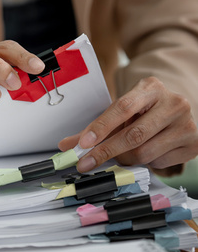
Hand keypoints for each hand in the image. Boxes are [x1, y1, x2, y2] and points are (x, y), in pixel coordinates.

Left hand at [59, 77, 197, 174]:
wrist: (179, 110)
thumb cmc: (146, 110)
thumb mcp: (123, 111)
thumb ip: (96, 127)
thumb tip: (66, 145)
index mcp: (151, 87)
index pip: (122, 108)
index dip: (101, 127)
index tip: (83, 144)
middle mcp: (174, 103)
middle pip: (134, 135)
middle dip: (106, 151)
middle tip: (87, 163)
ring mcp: (187, 124)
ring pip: (145, 153)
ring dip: (127, 158)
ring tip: (123, 153)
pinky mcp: (193, 144)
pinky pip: (160, 163)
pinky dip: (147, 163)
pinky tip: (148, 152)